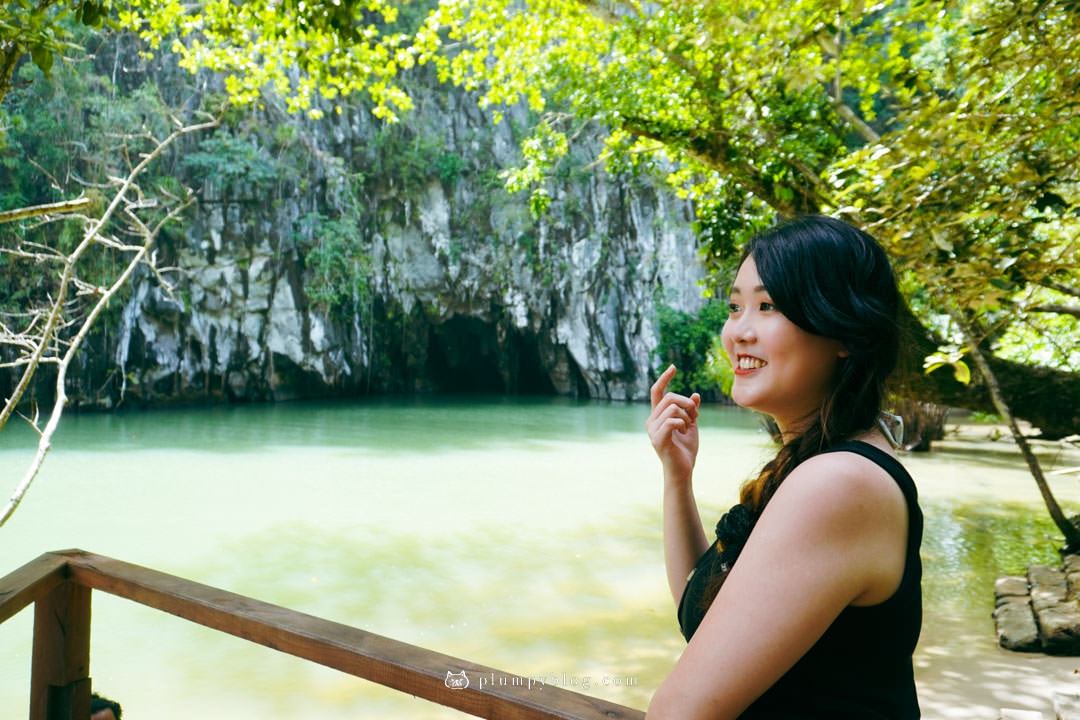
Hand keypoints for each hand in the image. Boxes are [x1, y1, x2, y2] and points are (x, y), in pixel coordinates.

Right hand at [646, 365, 701, 484]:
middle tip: (696, 416)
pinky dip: (683, 423)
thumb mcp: (691, 425)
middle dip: (687, 403)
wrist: (683, 471)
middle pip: (670, 397)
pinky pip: (672, 421)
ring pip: (672, 408)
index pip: (657, 392)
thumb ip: (691, 411)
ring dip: (687, 416)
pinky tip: (685, 431)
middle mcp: (652, 421)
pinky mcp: (658, 439)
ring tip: (690, 427)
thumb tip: (696, 395)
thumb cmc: (686, 449)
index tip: (673, 367)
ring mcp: (653, 430)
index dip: (664, 378)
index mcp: (658, 416)